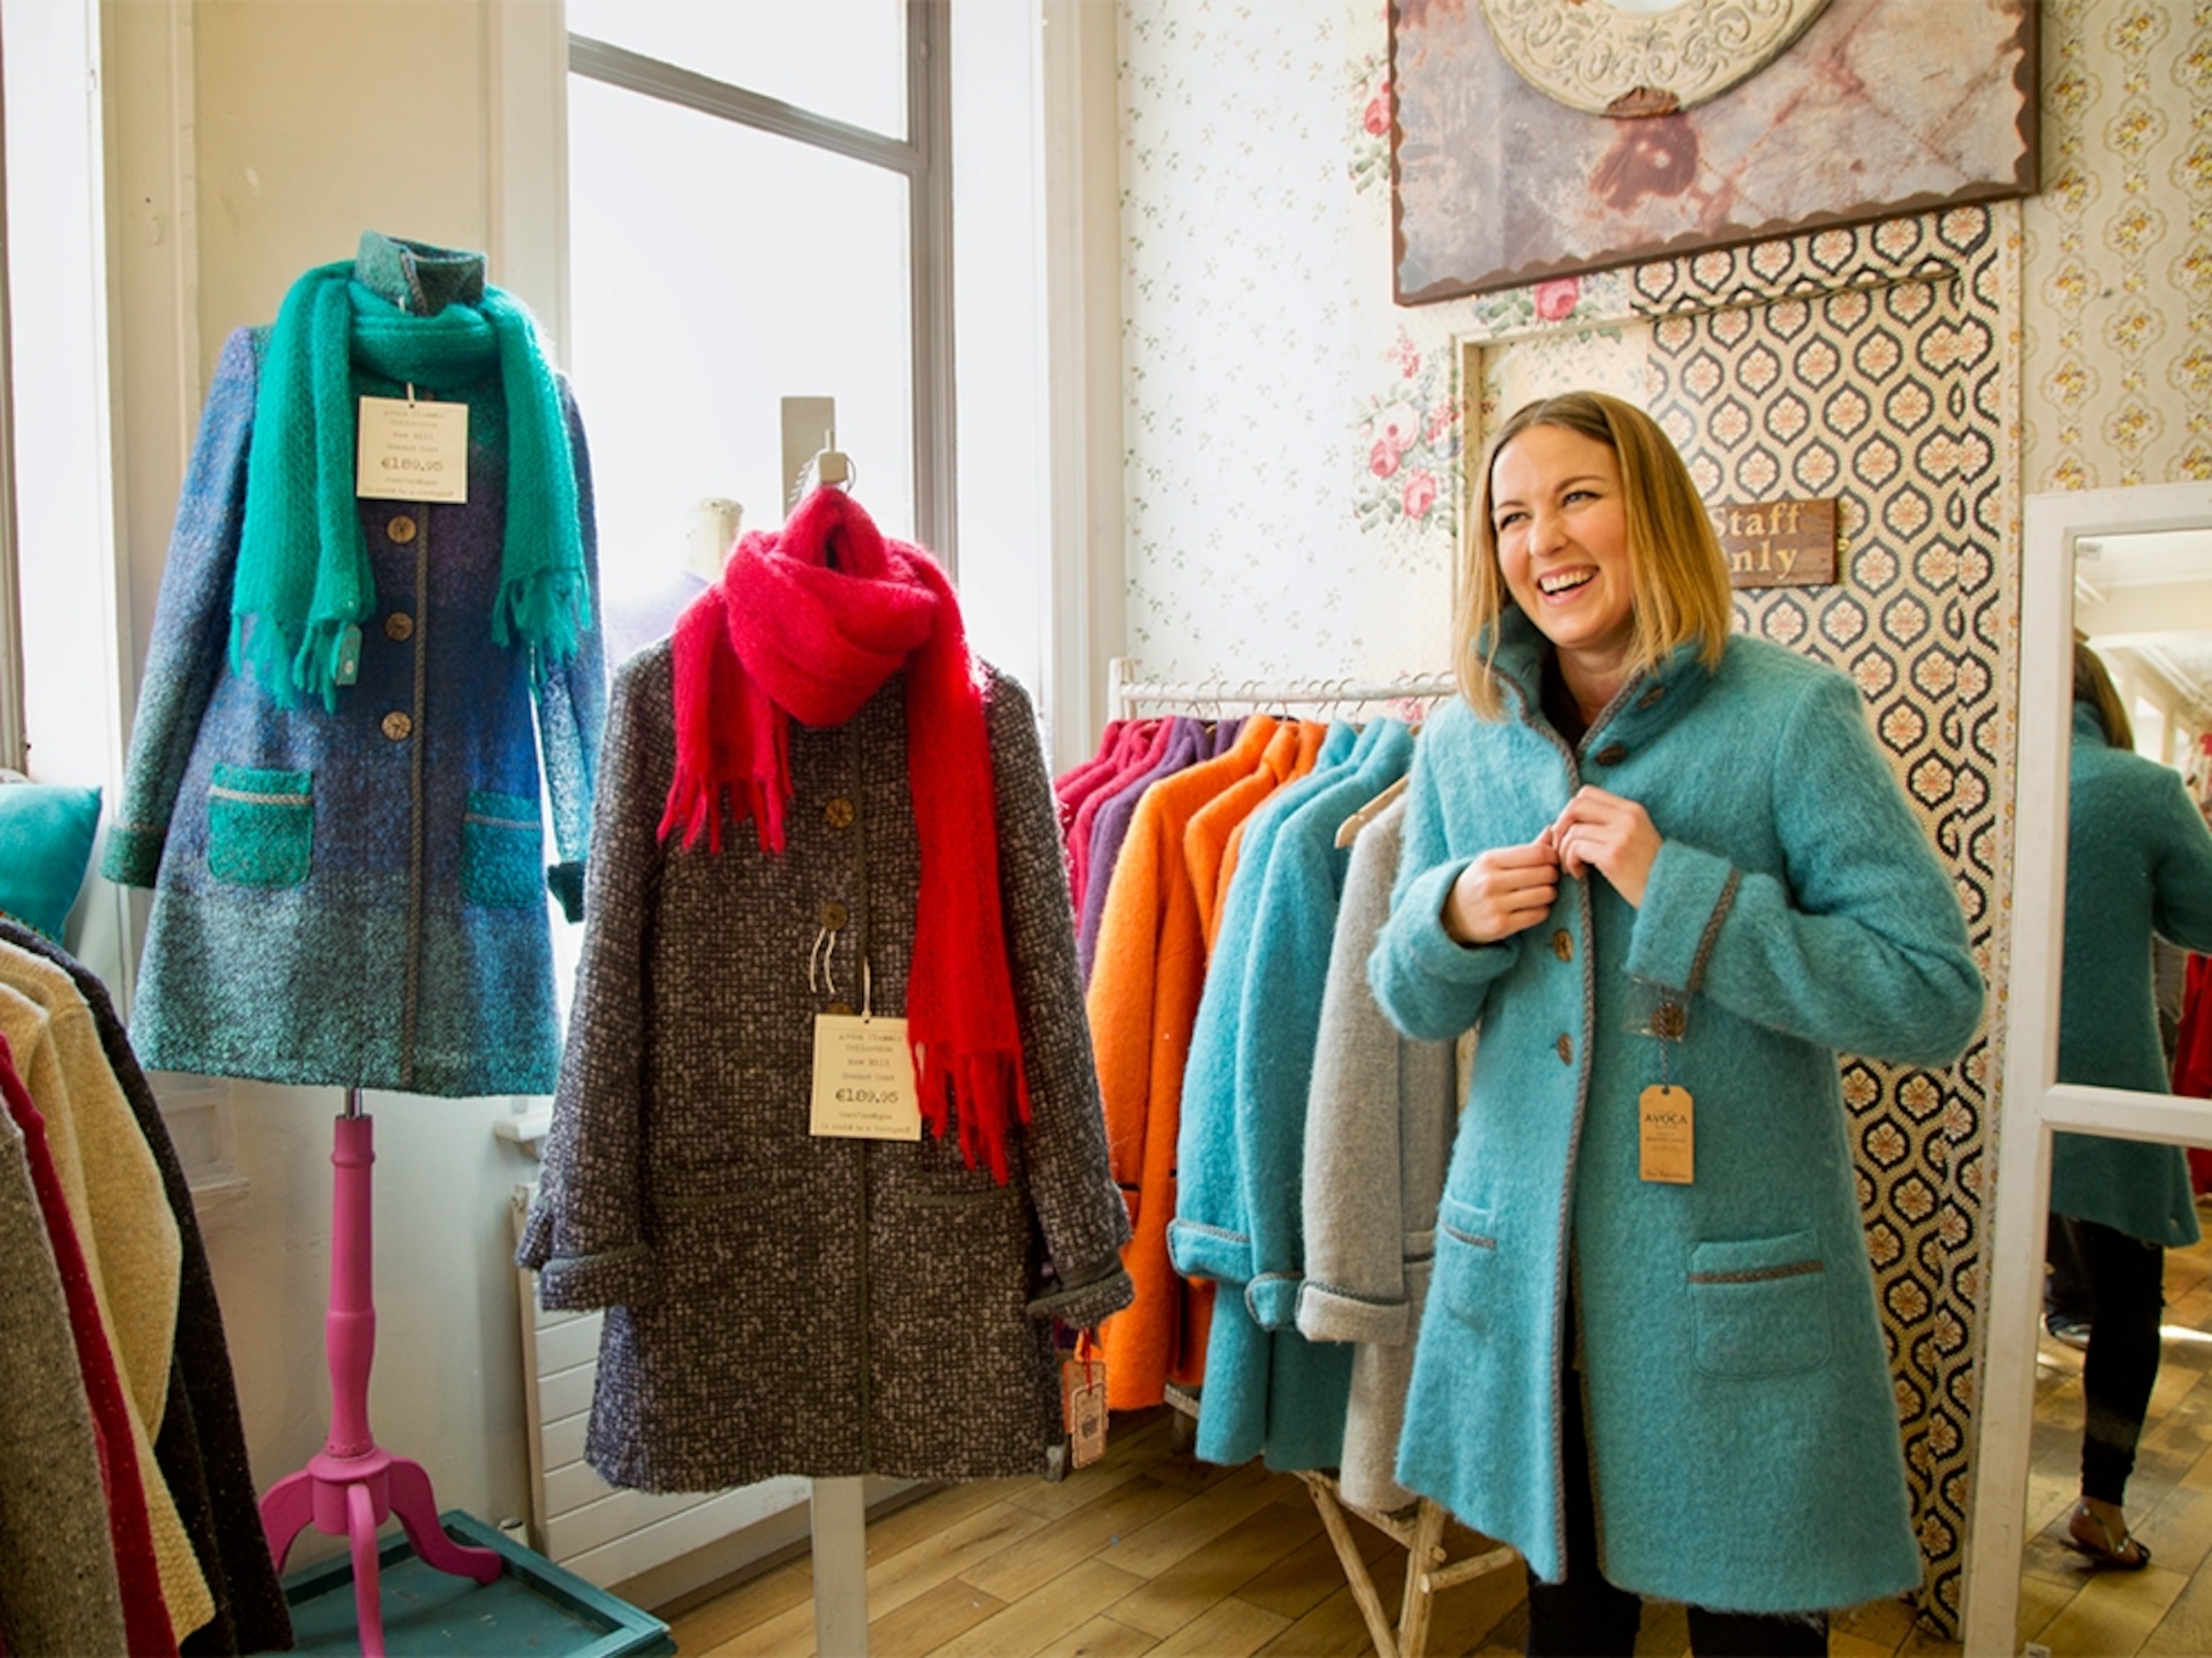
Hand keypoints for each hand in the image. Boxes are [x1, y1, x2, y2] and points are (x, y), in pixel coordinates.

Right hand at [1443, 831, 1560, 944]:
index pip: (1537, 853)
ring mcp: (1495, 905)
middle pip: (1545, 873)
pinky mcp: (1501, 926)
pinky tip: (1534, 907)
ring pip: (1545, 894)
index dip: (1553, 856)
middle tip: (1548, 878)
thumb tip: (1552, 830)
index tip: (1552, 860)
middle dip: (1553, 875)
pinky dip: (1543, 910)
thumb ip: (1525, 849)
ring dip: (1550, 893)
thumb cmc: (1481, 882)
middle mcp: (1491, 882)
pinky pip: (1539, 914)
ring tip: (1542, 892)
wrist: (1453, 914)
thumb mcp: (1494, 861)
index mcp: (1490, 860)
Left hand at [1550, 786, 1661, 906]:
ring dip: (1564, 851)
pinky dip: (1570, 861)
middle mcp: (1627, 817)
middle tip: (1561, 847)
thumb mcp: (1635, 836)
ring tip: (1573, 867)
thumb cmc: (1647, 870)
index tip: (1569, 831)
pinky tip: (1580, 873)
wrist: (1670, 893)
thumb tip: (1572, 819)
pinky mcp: (1613, 855)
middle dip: (1560, 826)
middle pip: (1575, 805)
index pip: (1587, 793)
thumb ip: (1611, 823)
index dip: (1570, 811)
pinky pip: (1576, 848)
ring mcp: (1621, 835)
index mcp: (1631, 809)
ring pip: (1573, 830)